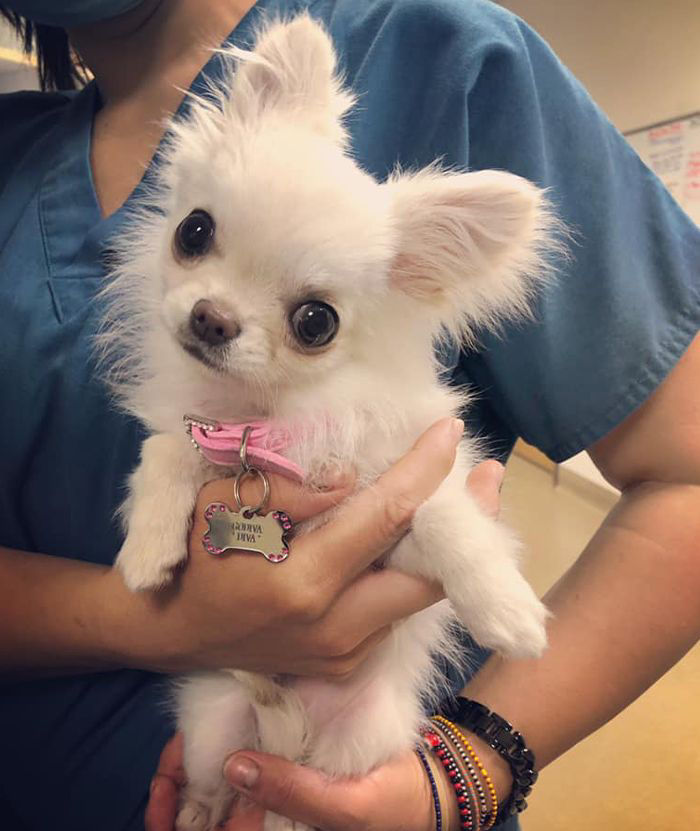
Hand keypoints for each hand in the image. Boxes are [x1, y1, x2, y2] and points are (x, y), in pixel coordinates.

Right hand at [145, 457, 505, 830]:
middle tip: (488, 477)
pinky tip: (409, 542)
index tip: (451, 432)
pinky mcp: (346, 666)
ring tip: (459, 501)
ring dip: (442, 549)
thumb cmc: (195, 559)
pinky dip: (408, 575)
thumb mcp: (222, 505)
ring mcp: (344, 654)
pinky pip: (393, 613)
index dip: (423, 473)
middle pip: (428, 574)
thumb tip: (352, 482)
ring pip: (418, 596)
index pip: (382, 518)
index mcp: (301, 581)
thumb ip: (290, 491)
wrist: (174, 633)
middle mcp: (335, 626)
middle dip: (468, 524)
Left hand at [146, 736, 436, 830]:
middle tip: (164, 770)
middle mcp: (268, 822)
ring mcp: (274, 796)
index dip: (179, 820)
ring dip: (191, 777)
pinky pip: (240, 767)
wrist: (425, 787)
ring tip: (175, 754)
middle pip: (209, 817)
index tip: (165, 787)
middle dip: (177, 799)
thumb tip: (234, 767)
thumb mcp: (345, 806)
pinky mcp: (284, 767)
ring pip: (218, 793)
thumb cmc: (390, 806)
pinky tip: (204, 739)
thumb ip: (294, 791)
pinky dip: (218, 754)